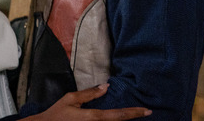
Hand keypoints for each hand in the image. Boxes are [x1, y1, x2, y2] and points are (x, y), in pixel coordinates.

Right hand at [26, 84, 151, 119]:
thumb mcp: (70, 99)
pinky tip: (118, 119)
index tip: (147, 111)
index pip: (118, 115)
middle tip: (146, 113)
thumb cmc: (57, 114)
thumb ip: (89, 93)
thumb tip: (106, 87)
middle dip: (132, 118)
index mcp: (92, 117)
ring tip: (134, 114)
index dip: (134, 113)